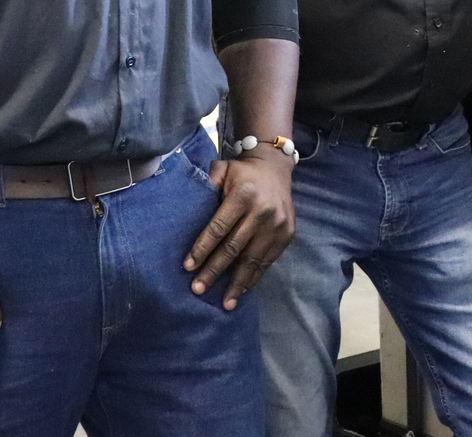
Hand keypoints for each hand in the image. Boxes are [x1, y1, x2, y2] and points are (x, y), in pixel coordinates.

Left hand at [185, 150, 295, 310]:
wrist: (276, 168)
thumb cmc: (242, 172)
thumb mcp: (223, 169)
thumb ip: (206, 184)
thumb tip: (184, 207)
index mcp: (243, 195)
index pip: (218, 228)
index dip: (202, 249)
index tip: (187, 267)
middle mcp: (262, 211)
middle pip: (233, 248)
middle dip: (214, 271)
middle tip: (198, 289)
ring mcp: (277, 225)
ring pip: (253, 260)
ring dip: (237, 284)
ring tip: (225, 303)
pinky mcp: (287, 234)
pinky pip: (268, 261)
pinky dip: (254, 277)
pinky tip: (243, 291)